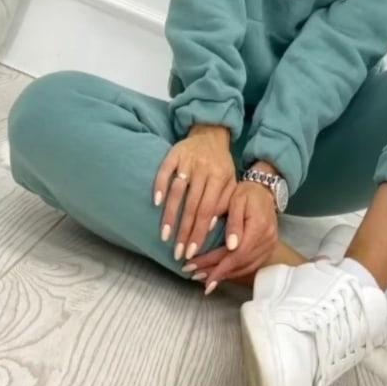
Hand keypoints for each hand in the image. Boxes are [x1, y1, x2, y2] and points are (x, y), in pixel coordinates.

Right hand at [153, 124, 235, 261]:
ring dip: (170, 214)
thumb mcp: (230, 181)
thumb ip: (223, 202)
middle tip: (177, 252)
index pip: (208, 210)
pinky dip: (159, 186)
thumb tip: (210, 227)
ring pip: (177, 191)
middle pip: (192, 205)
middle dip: (184, 231)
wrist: (210, 134)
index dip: (199, 232)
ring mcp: (188, 160)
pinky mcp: (174, 153)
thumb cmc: (221, 164)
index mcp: (220, 177)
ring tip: (164, 235)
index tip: (192, 251)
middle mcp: (204, 169)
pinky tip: (156, 203)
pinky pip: (165, 171)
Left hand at [183, 179, 277, 293]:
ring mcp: (269, 246)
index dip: (218, 266)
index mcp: (259, 227)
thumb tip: (230, 246)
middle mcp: (267, 240)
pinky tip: (220, 273)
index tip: (197, 271)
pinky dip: (234, 271)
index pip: (237, 253)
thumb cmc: (247, 193)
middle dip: (215, 271)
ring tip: (203, 277)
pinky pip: (250, 265)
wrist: (265, 191)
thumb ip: (234, 222)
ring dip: (223, 274)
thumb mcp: (237, 200)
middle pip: (239, 263)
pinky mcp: (268, 250)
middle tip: (193, 274)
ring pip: (245, 267)